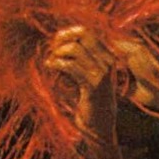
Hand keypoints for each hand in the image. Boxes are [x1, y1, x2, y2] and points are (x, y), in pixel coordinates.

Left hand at [44, 26, 117, 150]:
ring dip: (58, 53)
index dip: (69, 32)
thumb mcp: (87, 75)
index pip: (88, 32)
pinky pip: (71, 66)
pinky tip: (51, 67)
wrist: (99, 126)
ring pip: (75, 49)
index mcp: (107, 56)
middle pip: (83, 35)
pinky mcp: (92, 85)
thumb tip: (59, 40)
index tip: (56, 41)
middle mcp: (108, 61)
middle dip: (63, 39)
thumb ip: (80, 59)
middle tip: (52, 50)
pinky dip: (57, 63)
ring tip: (51, 62)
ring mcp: (102, 73)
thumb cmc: (90, 100)